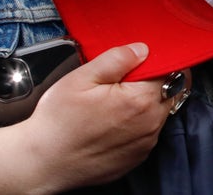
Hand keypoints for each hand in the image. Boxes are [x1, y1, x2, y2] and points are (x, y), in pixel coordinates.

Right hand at [0, 43, 175, 193]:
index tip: (146, 59)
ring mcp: (146, 144)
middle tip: (130, 78)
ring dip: (149, 104)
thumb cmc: (58, 120)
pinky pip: (148, 133)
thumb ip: (117, 59)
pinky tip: (114, 122)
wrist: (41, 163)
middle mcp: (151, 124)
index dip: (160, 62)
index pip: (171, 71)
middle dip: (158, 81)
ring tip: (117, 101)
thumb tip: (142, 49)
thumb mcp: (82, 78)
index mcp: (142, 100)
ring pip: (160, 114)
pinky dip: (139, 124)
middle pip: (170, 93)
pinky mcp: (137, 158)